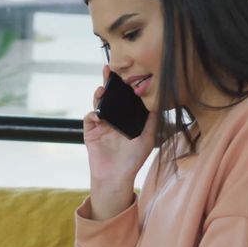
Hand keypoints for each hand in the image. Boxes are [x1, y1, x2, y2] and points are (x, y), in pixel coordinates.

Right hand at [84, 65, 158, 185]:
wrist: (117, 176)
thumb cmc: (133, 159)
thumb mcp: (147, 138)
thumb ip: (152, 120)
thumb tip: (159, 101)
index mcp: (125, 118)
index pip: (123, 97)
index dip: (123, 85)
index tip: (126, 72)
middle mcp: (112, 118)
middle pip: (109, 96)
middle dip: (108, 82)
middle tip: (108, 70)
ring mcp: (101, 124)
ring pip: (98, 104)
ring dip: (99, 95)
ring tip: (102, 90)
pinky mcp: (90, 132)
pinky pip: (89, 118)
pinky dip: (93, 114)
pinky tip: (99, 115)